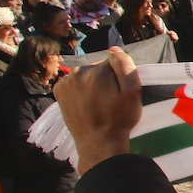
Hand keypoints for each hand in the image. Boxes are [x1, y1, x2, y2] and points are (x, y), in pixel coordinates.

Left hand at [54, 47, 140, 175]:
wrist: (98, 143)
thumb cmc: (119, 119)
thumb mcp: (133, 92)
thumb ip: (125, 66)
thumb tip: (114, 49)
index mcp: (97, 71)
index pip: (113, 61)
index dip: (119, 76)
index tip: (120, 92)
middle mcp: (78, 72)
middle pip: (97, 66)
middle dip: (105, 78)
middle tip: (110, 98)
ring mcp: (66, 82)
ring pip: (85, 74)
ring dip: (92, 82)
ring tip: (97, 102)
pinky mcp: (59, 91)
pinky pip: (74, 82)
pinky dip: (80, 88)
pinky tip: (85, 102)